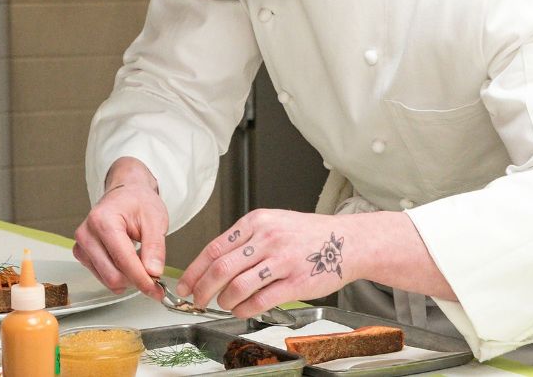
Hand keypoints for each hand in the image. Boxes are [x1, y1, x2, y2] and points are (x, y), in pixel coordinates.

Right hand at [73, 162, 168, 299]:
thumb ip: (155, 247)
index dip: (143, 280)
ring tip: (141, 262)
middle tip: (154, 277)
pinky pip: (102, 276)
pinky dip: (119, 274)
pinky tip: (128, 261)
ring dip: (128, 279)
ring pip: (107, 279)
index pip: (123, 261)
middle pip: (112, 276)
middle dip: (136, 281)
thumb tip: (153, 273)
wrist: (125, 193)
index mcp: (103, 220)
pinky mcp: (82, 254)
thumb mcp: (155, 220)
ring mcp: (81, 245)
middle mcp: (87, 233)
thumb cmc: (138, 202)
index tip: (158, 290)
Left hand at [177, 209, 353, 316]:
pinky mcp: (296, 282)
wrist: (346, 241)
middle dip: (203, 289)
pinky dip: (244, 309)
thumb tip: (213, 263)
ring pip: (238, 286)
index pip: (214, 247)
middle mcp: (267, 238)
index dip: (195, 270)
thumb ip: (245, 239)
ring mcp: (282, 260)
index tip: (186, 284)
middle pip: (221, 268)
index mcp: (256, 221)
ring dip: (224, 301)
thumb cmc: (307, 234)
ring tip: (224, 304)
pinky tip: (242, 310)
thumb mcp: (272, 223)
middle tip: (198, 300)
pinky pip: (260, 300)